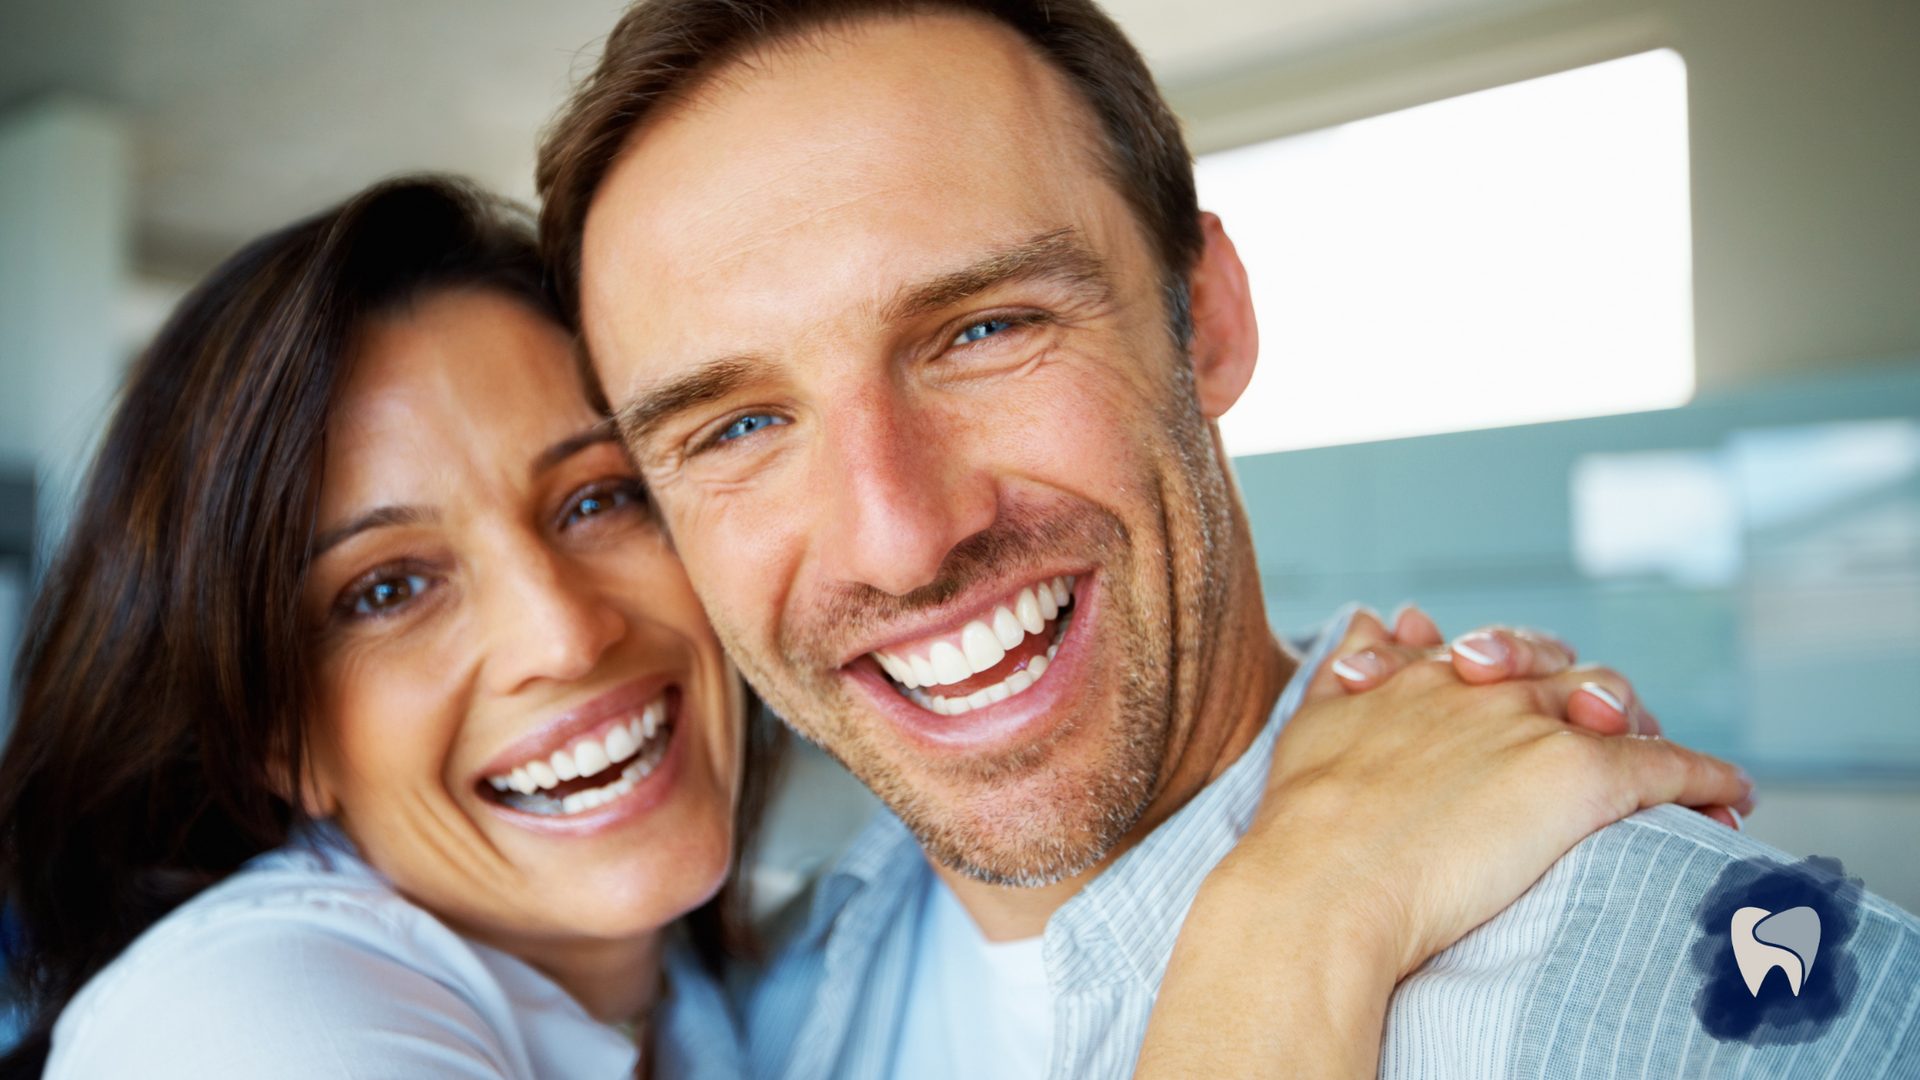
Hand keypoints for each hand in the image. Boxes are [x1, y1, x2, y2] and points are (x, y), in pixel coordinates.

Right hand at [1135, 614, 1754, 1078]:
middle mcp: (1481, 687)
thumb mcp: (1315, 722)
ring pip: (1615, 704)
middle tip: (1597, 719)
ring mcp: (1531, 727)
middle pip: (1556, 666)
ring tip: (1660, 753)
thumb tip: (1376, 612)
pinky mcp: (1577, 777)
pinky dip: (1704, 779)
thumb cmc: (1305, 823)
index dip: (1510, 668)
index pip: (1487, 656)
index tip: (1509, 680)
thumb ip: (1350, 663)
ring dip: (1642, 726)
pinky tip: (1729, 796)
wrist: (1322, 879)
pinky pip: (1664, 766)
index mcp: (1424, 675)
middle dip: (1579, 688)